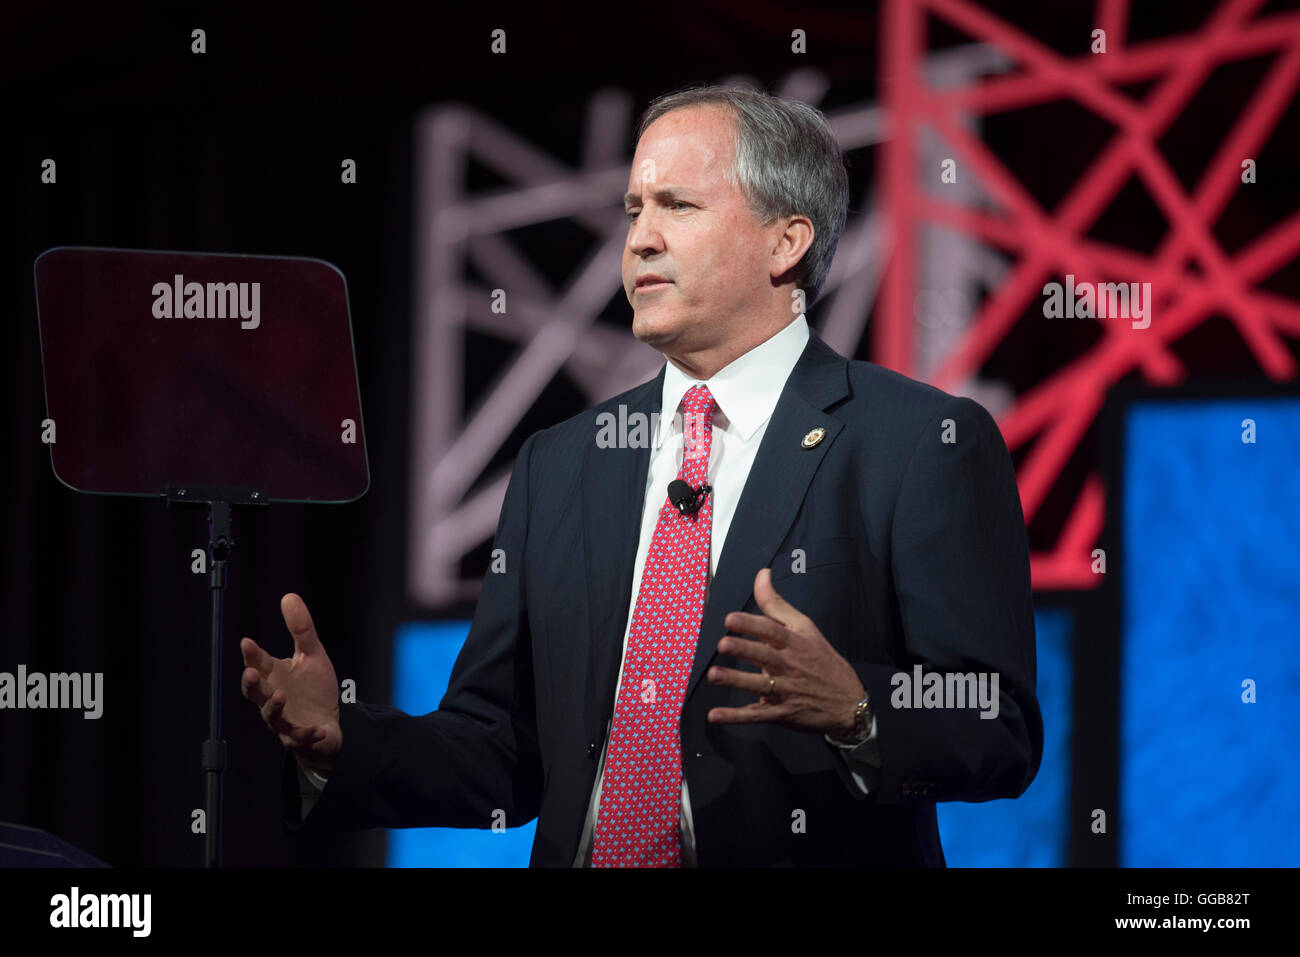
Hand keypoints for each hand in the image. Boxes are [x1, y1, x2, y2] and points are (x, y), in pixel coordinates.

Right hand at [240, 593, 342, 775]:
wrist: (328, 724)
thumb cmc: (314, 689)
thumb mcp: (312, 655)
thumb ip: (301, 629)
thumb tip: (288, 596)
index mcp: (275, 677)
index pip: (259, 664)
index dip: (252, 655)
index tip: (247, 642)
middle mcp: (273, 698)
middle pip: (255, 693)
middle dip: (251, 684)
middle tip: (250, 673)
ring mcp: (285, 720)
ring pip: (271, 717)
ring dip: (273, 707)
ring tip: (281, 696)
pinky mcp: (300, 737)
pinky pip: (301, 737)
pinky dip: (308, 734)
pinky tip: (317, 728)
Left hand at [706, 568, 865, 736]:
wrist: (849, 703)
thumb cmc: (822, 660)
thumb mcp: (805, 628)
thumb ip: (777, 604)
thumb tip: (761, 574)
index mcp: (794, 643)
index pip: (772, 631)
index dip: (751, 625)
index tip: (730, 619)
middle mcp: (789, 666)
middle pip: (764, 657)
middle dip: (744, 650)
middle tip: (724, 644)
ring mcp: (785, 691)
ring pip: (759, 686)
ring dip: (737, 682)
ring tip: (715, 675)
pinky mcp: (781, 713)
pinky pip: (756, 715)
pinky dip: (735, 717)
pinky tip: (714, 715)